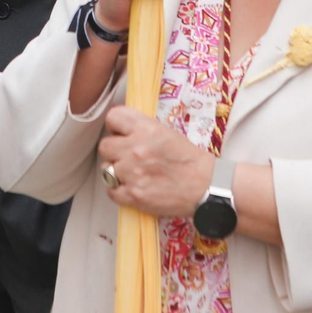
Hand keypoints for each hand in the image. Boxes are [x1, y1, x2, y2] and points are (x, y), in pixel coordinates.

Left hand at [96, 106, 214, 217]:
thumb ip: (141, 129)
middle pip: (105, 146)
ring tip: (131, 174)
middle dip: (114, 151)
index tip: (119, 133)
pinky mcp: (134, 195)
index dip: (115, 126)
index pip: (113, 117)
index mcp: (146, 129)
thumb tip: (121, 130)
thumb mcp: (166, 133)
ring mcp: (133, 173)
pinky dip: (119, 191)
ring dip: (116, 172)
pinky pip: (111, 191)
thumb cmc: (189, 160)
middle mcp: (136, 149)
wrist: (207, 186)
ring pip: (105, 169)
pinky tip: (132, 187)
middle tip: (126, 156)